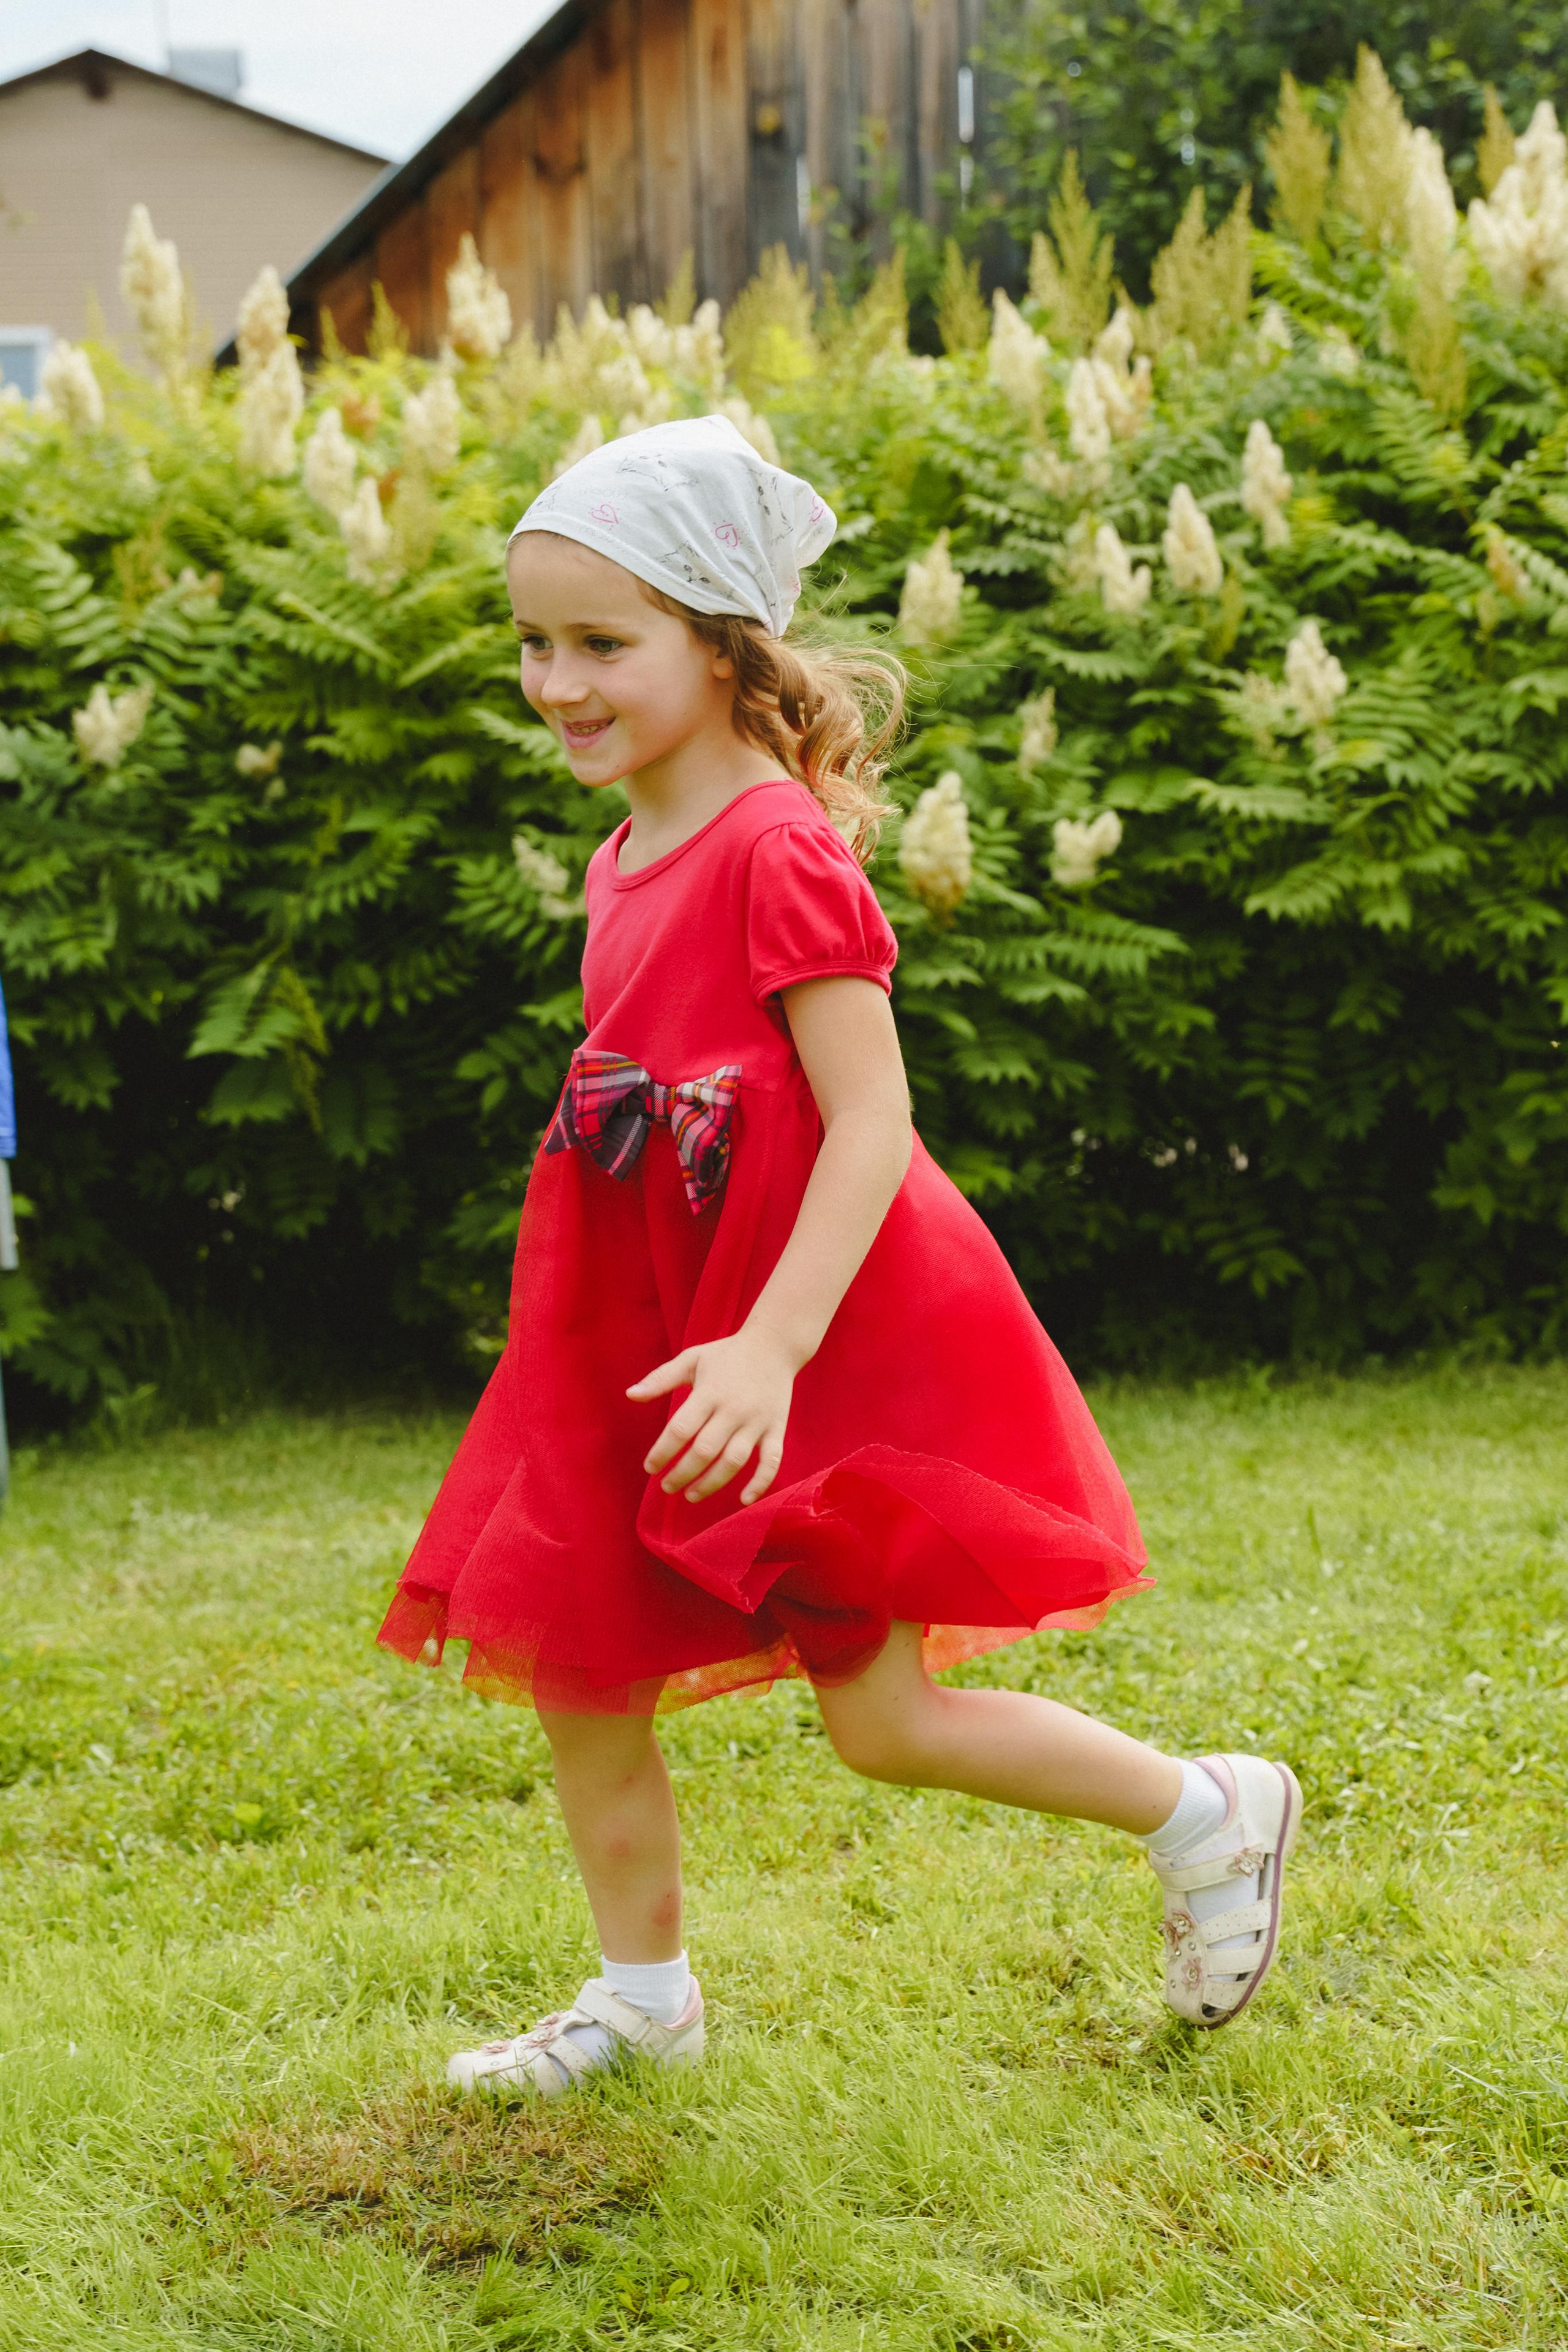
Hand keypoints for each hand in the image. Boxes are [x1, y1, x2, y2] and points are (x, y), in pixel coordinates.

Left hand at [628, 1326, 795, 1504]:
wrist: (774, 1345)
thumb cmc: (726, 1354)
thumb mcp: (691, 1359)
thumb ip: (660, 1378)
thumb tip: (630, 1395)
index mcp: (709, 1392)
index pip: (681, 1429)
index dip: (662, 1452)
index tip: (649, 1467)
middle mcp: (733, 1409)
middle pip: (704, 1451)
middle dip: (682, 1473)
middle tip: (666, 1487)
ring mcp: (757, 1421)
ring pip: (733, 1461)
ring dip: (711, 1484)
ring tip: (691, 1495)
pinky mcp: (776, 1429)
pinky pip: (771, 1461)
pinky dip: (760, 1483)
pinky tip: (743, 1500)